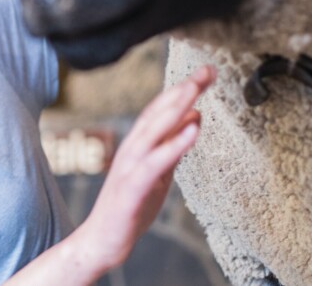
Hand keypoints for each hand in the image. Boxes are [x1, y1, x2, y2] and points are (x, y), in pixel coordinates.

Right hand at [74, 65, 213, 272]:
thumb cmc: (132, 206)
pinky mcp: (133, 185)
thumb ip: (174, 145)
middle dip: (183, 90)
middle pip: (159, 112)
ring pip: (154, 129)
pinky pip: (157, 161)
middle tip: (207, 70)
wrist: (104, 239)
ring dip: (176, 107)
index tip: (206, 73)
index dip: (182, 89)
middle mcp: (132, 148)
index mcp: (138, 143)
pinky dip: (175, 143)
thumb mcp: (159, 171)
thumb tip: (195, 117)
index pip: (161, 108)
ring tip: (196, 89)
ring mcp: (130, 165)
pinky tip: (193, 130)